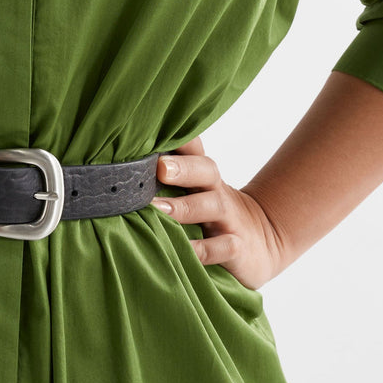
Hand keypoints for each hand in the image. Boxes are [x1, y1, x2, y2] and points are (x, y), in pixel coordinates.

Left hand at [151, 135, 287, 290]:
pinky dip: (204, 249)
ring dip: (185, 207)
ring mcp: (229, 218)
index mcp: (202, 175)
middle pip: (205, 170)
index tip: (152, 132)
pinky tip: (183, 250)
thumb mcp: (195, 191)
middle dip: (183, 167)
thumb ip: (166, 178)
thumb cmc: (211, 213)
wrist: (263, 240)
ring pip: (212, 205)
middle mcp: (216, 190)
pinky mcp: (238, 248)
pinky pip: (223, 247)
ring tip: (158, 208)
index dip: (179, 138)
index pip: (193, 148)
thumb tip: (120, 169)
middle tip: (159, 168)